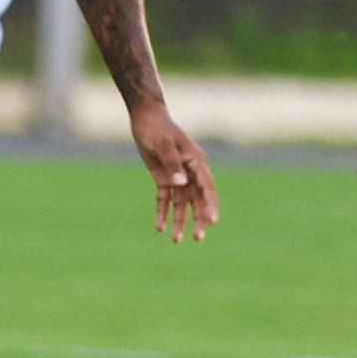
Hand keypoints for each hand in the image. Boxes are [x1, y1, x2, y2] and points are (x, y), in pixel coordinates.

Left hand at [130, 101, 217, 243]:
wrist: (144, 117)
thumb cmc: (156, 128)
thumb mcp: (163, 144)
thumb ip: (172, 164)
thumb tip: (181, 184)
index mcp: (195, 161)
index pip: (206, 186)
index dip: (210, 204)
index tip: (212, 221)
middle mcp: (189, 171)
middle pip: (197, 199)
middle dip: (198, 218)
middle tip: (198, 238)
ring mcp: (177, 175)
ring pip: (181, 202)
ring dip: (179, 220)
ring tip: (176, 240)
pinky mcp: (164, 177)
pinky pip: (165, 198)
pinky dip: (162, 212)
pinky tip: (159, 227)